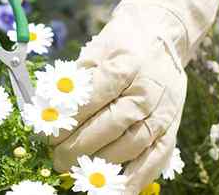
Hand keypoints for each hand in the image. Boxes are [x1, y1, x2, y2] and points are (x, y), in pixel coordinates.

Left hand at [51, 0, 218, 193]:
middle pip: (111, 124)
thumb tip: (47, 108)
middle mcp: (147, 89)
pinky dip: (136, 176)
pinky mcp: (171, 127)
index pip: (93, 98)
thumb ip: (73, 80)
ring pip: (131, 144)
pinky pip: (155, 158)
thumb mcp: (94, 51)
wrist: (161, 38)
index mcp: (124, 66)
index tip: (47, 133)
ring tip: (76, 169)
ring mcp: (162, 111)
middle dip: (79, 146)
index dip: (68, 119)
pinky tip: (115, 186)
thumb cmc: (119, 46)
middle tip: (56, 158)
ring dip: (101, 161)